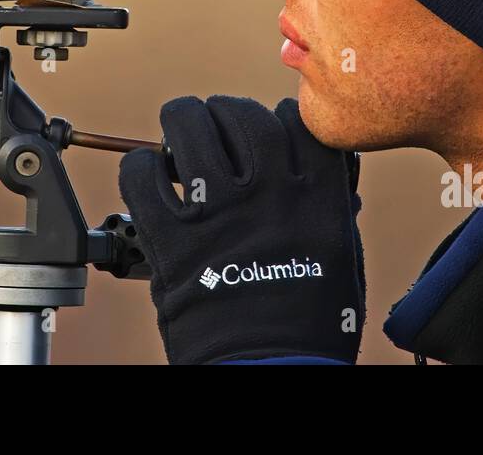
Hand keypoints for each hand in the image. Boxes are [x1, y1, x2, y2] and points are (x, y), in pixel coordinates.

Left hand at [119, 95, 364, 363]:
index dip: (278, 118)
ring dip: (181, 120)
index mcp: (314, 194)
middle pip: (239, 114)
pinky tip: (150, 177)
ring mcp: (215, 209)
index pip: (295, 120)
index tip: (271, 128)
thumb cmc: (314, 324)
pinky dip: (140, 167)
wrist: (273, 370)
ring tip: (179, 131)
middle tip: (219, 124)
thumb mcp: (342, 252)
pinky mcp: (170, 235)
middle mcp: (265, 190)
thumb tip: (327, 177)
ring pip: (187, 125)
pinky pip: (141, 174)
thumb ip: (330, 205)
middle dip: (226, 113)